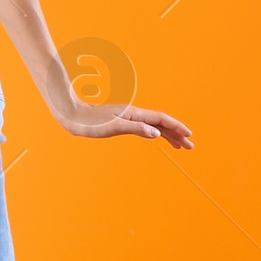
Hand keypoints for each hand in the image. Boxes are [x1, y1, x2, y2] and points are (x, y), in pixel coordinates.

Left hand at [56, 92, 192, 146]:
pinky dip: (154, 133)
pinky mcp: (121, 122)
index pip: (160, 119)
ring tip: (179, 145)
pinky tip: (156, 137)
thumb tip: (155, 134)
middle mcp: (133, 114)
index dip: (176, 127)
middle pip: (160, 123)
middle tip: (190, 146)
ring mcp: (127, 118)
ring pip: (153, 126)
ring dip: (167, 135)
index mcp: (133, 114)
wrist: (71, 114)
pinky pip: (144, 128)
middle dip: (176, 134)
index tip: (189, 135)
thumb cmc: (88, 122)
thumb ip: (135, 129)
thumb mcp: (112, 127)